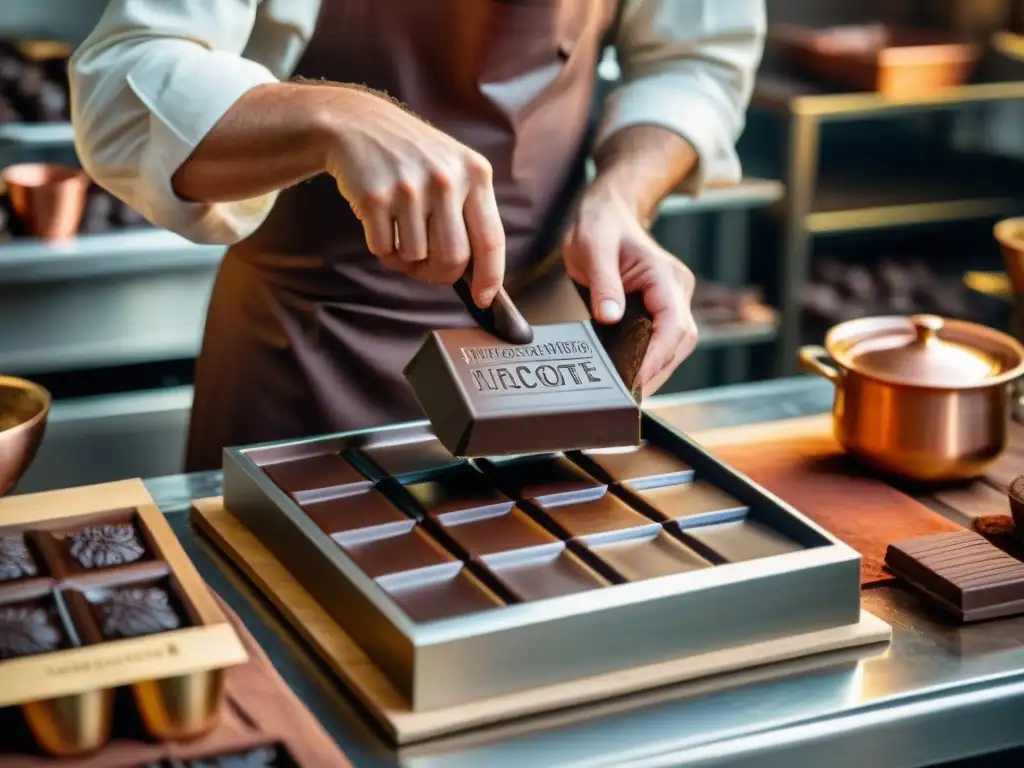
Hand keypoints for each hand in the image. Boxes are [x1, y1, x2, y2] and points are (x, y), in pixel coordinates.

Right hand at [321, 87, 504, 306]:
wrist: (359, 124)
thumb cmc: (414, 158)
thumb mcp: (454, 169)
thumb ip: (471, 213)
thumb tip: (481, 276)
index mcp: (475, 173)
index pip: (491, 239)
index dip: (490, 277)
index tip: (484, 299)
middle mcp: (446, 179)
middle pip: (453, 258)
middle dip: (439, 273)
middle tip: (426, 267)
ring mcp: (409, 187)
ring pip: (416, 257)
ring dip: (406, 259)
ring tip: (400, 232)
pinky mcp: (374, 196)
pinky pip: (384, 250)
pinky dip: (383, 249)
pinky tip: (381, 224)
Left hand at [563, 184, 697, 395]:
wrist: (606, 215)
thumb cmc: (599, 227)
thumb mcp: (593, 248)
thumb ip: (603, 283)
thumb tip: (610, 317)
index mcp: (665, 275)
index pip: (674, 324)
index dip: (658, 356)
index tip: (637, 379)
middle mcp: (676, 289)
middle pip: (681, 341)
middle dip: (659, 370)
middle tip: (630, 396)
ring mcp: (672, 300)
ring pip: (676, 345)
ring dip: (657, 369)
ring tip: (630, 391)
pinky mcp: (661, 309)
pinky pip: (663, 340)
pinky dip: (650, 359)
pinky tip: (631, 374)